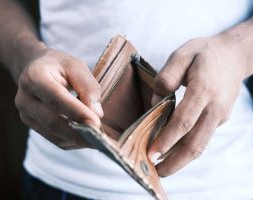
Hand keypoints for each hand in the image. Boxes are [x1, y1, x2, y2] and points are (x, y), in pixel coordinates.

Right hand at [15, 47, 102, 149]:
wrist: (35, 69)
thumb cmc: (59, 66)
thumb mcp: (76, 66)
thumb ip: (88, 87)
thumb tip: (97, 114)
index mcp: (34, 77)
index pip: (56, 98)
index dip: (77, 112)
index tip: (96, 123)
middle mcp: (25, 98)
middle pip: (52, 122)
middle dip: (78, 133)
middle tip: (100, 139)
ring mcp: (25, 115)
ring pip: (54, 135)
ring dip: (77, 140)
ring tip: (98, 139)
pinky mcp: (32, 126)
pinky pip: (55, 140)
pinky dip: (73, 141)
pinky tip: (87, 137)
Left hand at [148, 30, 252, 176]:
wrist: (234, 55)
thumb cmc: (204, 53)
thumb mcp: (182, 54)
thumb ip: (166, 77)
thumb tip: (156, 103)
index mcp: (204, 89)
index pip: (184, 121)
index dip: (167, 139)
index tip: (151, 153)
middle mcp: (214, 107)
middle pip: (195, 142)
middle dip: (174, 161)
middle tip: (155, 172)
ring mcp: (219, 115)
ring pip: (200, 144)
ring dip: (181, 160)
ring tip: (162, 168)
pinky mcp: (219, 119)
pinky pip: (202, 137)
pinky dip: (187, 148)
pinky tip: (172, 151)